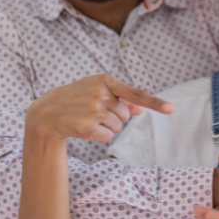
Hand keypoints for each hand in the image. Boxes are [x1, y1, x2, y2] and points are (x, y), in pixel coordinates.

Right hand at [25, 74, 173, 143]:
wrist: (47, 113)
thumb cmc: (77, 99)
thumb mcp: (98, 92)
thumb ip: (121, 98)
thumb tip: (141, 109)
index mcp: (105, 81)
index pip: (135, 94)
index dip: (155, 103)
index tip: (171, 109)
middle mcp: (100, 93)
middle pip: (126, 115)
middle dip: (115, 117)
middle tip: (94, 112)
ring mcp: (93, 110)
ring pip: (118, 127)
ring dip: (107, 127)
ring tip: (88, 119)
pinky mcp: (87, 127)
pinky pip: (108, 137)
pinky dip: (100, 136)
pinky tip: (86, 130)